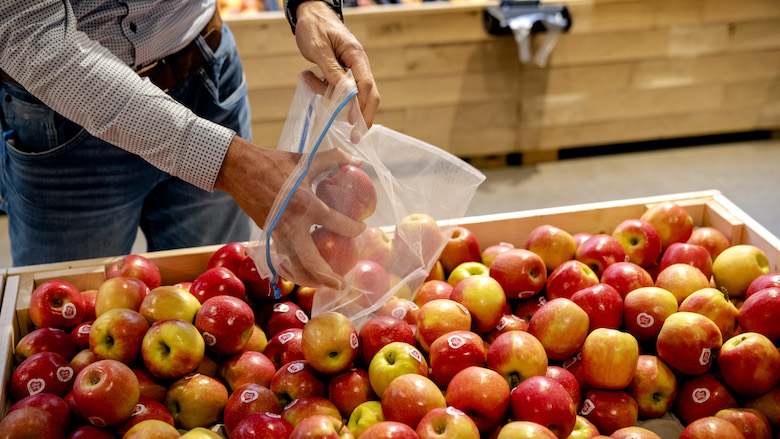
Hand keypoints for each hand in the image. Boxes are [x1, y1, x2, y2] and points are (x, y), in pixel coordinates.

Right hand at [215, 136, 364, 288]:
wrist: (239, 168)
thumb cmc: (275, 162)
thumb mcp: (306, 159)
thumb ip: (335, 158)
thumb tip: (359, 160)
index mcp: (305, 203)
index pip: (336, 222)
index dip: (352, 229)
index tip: (360, 229)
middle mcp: (292, 223)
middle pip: (311, 260)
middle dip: (327, 276)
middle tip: (342, 284)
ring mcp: (278, 232)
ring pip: (294, 266)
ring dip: (309, 280)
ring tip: (325, 287)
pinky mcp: (268, 235)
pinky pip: (282, 260)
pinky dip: (294, 271)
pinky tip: (305, 276)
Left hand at [294, 1, 379, 128]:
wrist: (310, 13)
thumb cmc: (314, 27)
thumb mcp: (319, 48)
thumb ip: (332, 71)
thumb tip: (346, 93)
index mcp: (357, 56)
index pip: (366, 85)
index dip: (363, 107)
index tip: (356, 125)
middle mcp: (358, 64)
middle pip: (367, 94)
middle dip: (360, 115)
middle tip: (355, 136)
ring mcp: (351, 69)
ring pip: (350, 94)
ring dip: (329, 95)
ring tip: (308, 79)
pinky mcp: (342, 72)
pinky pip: (337, 88)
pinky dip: (322, 88)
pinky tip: (309, 78)